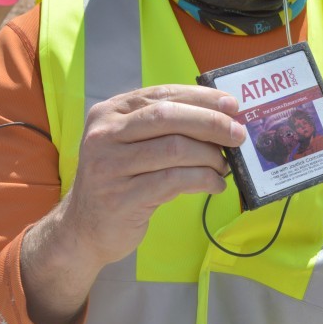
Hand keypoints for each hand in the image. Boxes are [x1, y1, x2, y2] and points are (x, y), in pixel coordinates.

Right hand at [53, 85, 246, 270]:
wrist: (84, 228)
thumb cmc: (120, 180)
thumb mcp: (132, 144)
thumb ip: (166, 127)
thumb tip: (222, 118)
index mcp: (110, 112)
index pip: (163, 95)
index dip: (202, 98)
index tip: (232, 105)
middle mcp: (105, 135)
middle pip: (169, 117)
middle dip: (211, 123)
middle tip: (238, 134)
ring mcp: (109, 166)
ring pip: (176, 149)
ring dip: (210, 156)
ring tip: (224, 165)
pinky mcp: (122, 198)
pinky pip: (175, 181)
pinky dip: (203, 180)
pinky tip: (215, 184)